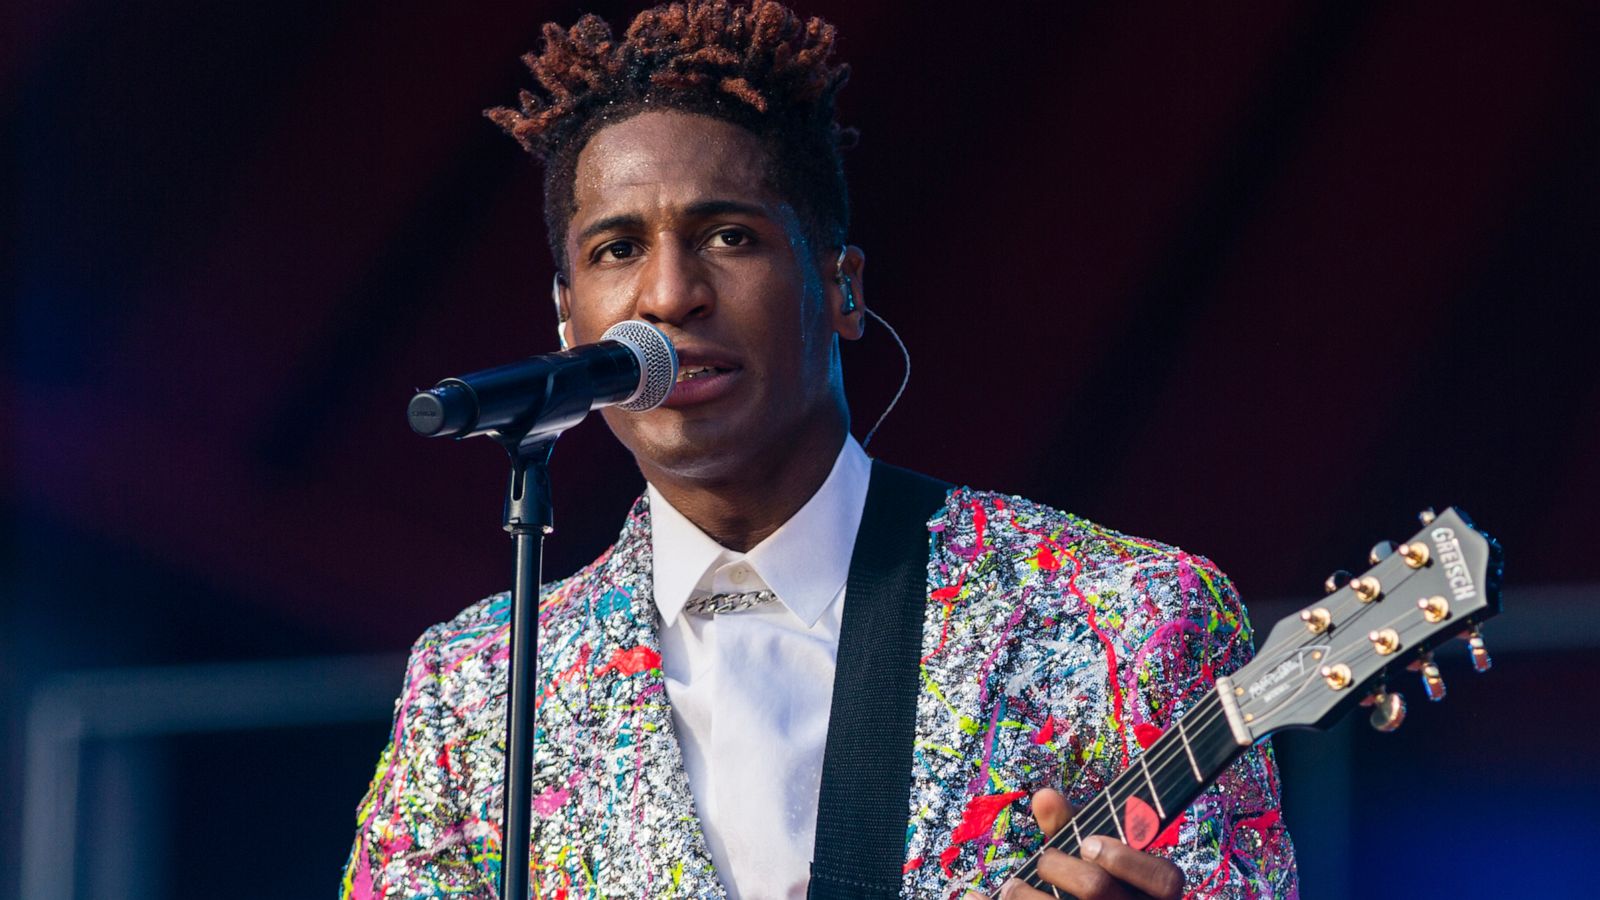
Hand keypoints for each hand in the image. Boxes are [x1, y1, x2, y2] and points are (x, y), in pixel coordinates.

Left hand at [964, 789, 1184, 899]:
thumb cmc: (1091, 891)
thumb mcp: (1091, 862)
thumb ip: (1072, 828)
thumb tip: (1045, 796)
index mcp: (1157, 899)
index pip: (1166, 878)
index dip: (1125, 858)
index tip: (1088, 843)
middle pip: (1099, 890)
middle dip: (1059, 867)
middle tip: (1042, 861)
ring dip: (1023, 894)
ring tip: (1010, 887)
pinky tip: (978, 899)